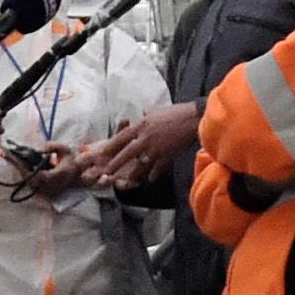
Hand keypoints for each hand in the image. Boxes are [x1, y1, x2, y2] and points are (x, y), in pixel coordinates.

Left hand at [78, 104, 195, 191]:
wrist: (194, 118)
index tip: (101, 154)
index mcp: (142, 125)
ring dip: (133, 174)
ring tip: (126, 182)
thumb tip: (139, 115)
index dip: (110, 146)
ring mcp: (157, 147)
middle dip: (115, 164)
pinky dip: (153, 174)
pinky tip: (149, 179)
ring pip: (141, 164)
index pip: (121, 137)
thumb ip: (145, 116)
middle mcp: (146, 137)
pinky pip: (157, 168)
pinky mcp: (168, 155)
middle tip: (106, 173)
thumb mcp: (156, 111)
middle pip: (127, 153)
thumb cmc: (176, 113)